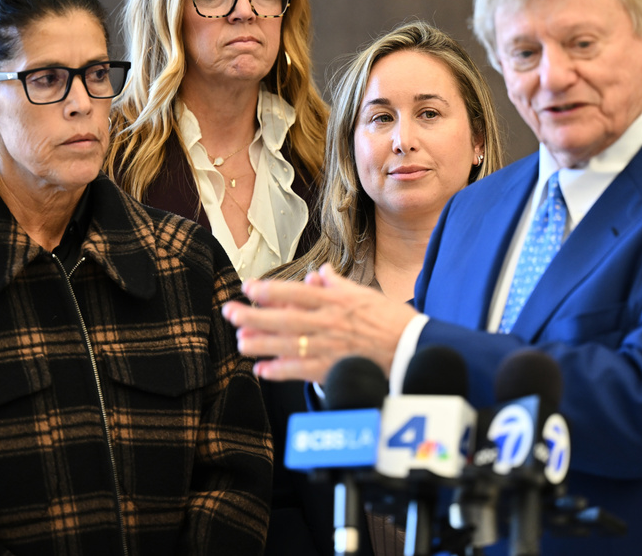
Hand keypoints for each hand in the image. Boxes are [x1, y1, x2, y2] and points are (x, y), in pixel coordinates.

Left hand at [224, 265, 417, 381]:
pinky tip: (262, 370)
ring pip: (287, 343)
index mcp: (335, 300)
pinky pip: (300, 370)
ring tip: (240, 341)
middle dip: (254, 314)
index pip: (296, 292)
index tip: (248, 287)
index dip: (269, 290)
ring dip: (261, 342)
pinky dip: (280, 371)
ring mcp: (329, 346)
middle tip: (229, 311)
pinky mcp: (333, 369)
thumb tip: (320, 272)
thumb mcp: (365, 294)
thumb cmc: (391, 321)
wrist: (412, 349)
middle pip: (284, 317)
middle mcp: (328, 321)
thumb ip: (338, 284)